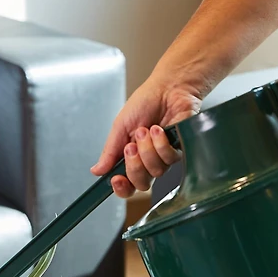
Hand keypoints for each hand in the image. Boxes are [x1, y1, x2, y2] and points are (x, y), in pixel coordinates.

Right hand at [91, 72, 201, 197]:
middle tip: (131, 146)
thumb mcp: (120, 126)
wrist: (167, 88)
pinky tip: (158, 130)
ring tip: (146, 130)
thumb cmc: (145, 103)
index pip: (127, 185)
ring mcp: (165, 158)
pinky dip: (161, 143)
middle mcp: (148, 162)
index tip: (116, 179)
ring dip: (147, 150)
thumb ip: (110, 151)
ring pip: (156, 171)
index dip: (122, 187)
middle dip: (134, 165)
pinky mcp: (180, 150)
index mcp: (131, 158)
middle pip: (141, 184)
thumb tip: (96, 171)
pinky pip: (170, 159)